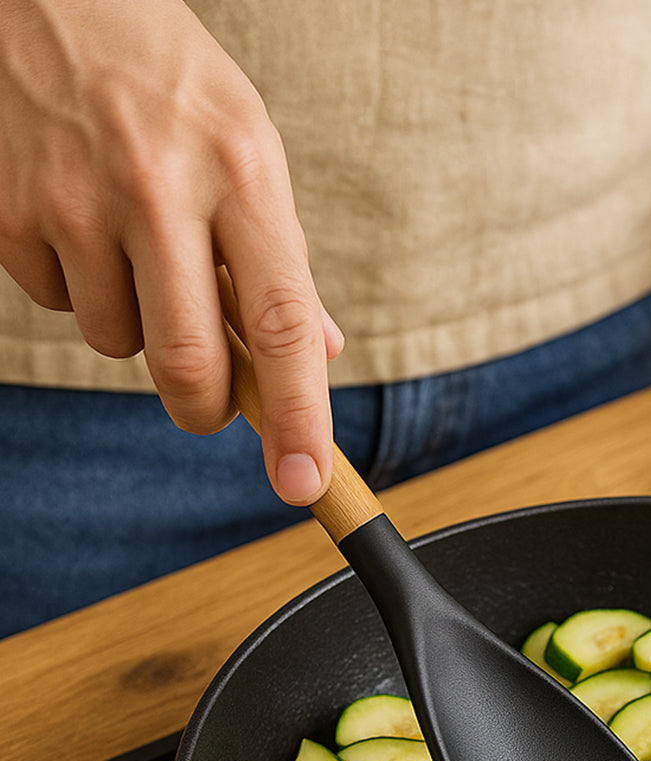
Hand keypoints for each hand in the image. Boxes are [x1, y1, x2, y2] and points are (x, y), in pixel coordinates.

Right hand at [0, 0, 342, 503]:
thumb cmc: (170, 86)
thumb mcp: (250, 154)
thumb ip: (282, 262)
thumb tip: (317, 356)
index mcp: (241, 175)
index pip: (281, 325)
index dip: (297, 417)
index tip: (304, 481)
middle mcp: (158, 189)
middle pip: (189, 365)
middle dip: (205, 408)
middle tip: (210, 403)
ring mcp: (74, 202)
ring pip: (119, 345)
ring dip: (137, 326)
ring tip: (135, 245)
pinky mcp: (8, 212)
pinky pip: (60, 307)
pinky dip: (81, 289)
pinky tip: (84, 225)